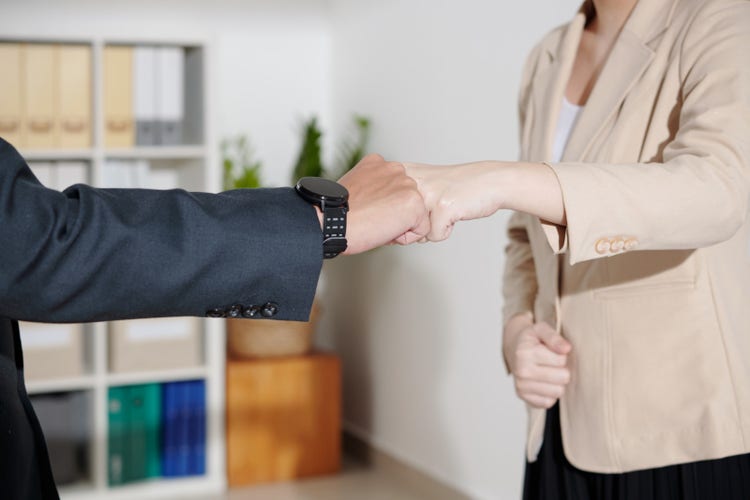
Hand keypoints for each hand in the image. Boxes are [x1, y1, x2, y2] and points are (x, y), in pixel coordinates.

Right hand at [337, 154, 429, 254]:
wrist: (330, 221)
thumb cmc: (335, 213)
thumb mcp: (355, 188)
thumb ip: (373, 188)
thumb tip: (382, 204)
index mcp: (378, 163)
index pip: (395, 189)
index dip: (382, 207)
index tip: (366, 212)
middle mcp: (395, 168)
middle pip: (407, 201)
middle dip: (394, 215)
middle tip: (371, 221)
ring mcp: (407, 184)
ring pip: (415, 215)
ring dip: (399, 226)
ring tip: (376, 225)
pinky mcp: (415, 203)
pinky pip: (421, 230)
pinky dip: (404, 238)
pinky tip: (384, 231)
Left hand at [404, 161, 564, 241]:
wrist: (492, 181)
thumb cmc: (456, 189)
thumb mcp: (423, 187)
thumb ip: (402, 204)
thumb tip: (390, 238)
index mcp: (403, 172)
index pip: (383, 210)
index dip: (399, 220)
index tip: (419, 210)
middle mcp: (411, 180)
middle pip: (397, 224)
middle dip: (413, 228)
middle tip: (434, 211)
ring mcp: (427, 193)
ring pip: (415, 233)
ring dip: (430, 230)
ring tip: (445, 210)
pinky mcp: (442, 207)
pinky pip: (434, 237)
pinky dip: (446, 232)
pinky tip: (455, 214)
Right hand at [503, 313, 571, 408]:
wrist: (514, 348)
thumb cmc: (532, 339)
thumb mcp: (542, 329)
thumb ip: (554, 337)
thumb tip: (566, 349)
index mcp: (525, 352)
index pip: (562, 359)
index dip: (561, 355)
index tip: (552, 351)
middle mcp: (521, 371)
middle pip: (563, 378)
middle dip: (562, 369)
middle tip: (551, 363)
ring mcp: (521, 386)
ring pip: (558, 392)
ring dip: (557, 382)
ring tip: (548, 372)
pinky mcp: (523, 397)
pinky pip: (549, 402)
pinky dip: (550, 394)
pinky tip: (543, 382)